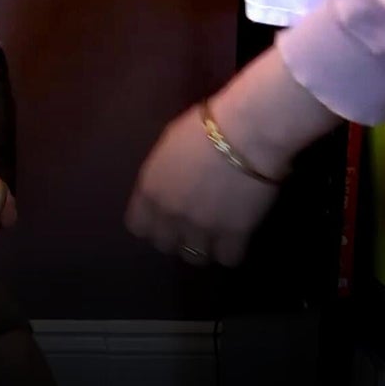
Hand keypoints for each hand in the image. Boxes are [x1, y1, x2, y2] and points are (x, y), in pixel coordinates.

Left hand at [124, 46, 342, 265]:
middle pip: (165, 244)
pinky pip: (227, 258)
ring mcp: (200, 227)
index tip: (165, 219)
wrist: (246, 132)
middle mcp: (169, 214)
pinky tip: (237, 236)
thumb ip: (162, 173)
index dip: (153, 225)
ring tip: (216, 234)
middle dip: (178, 236)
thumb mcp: (169, 146)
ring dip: (204, 246)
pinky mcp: (233, 234)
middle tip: (193, 225)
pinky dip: (232, 251)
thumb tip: (167, 184)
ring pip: (195, 257)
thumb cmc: (206, 126)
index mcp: (150, 190)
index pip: (138, 226)